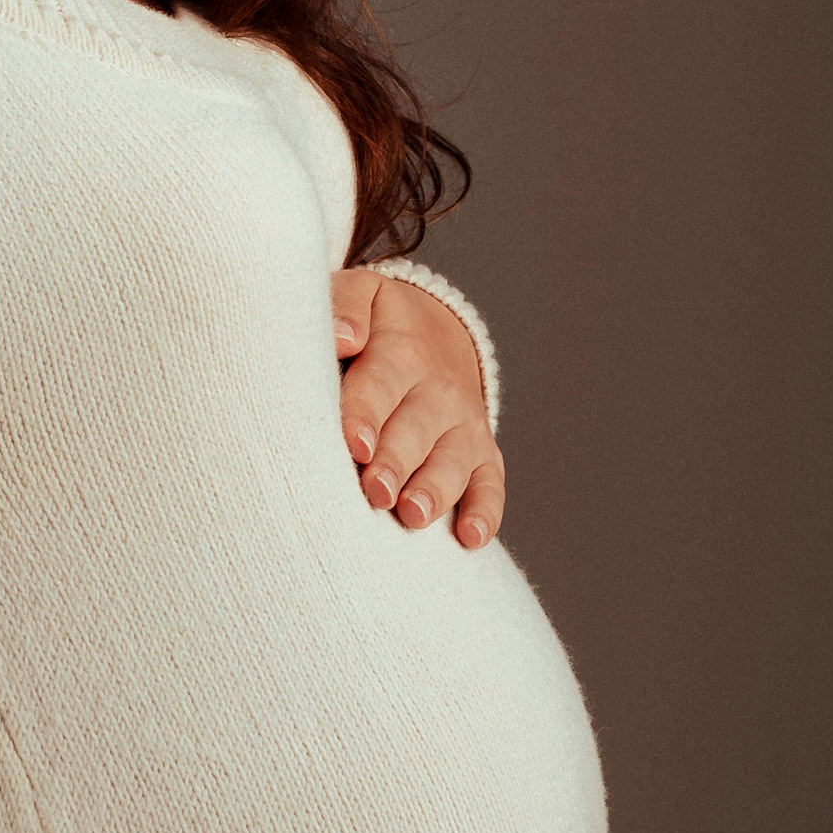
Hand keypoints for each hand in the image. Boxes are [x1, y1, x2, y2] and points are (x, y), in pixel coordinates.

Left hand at [330, 267, 505, 548]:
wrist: (435, 329)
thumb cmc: (376, 322)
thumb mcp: (361, 295)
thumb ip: (343, 306)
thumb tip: (342, 336)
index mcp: (400, 350)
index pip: (381, 383)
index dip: (366, 415)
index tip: (353, 444)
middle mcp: (437, 390)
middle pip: (416, 429)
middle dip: (396, 462)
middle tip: (376, 491)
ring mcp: (463, 424)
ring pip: (453, 460)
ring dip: (435, 489)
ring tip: (413, 515)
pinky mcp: (483, 452)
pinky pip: (491, 483)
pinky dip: (485, 511)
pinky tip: (470, 538)